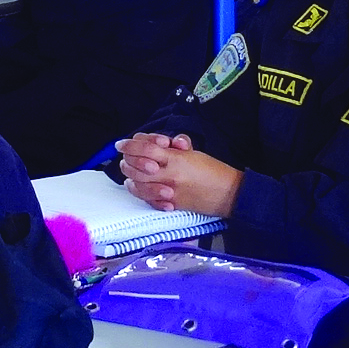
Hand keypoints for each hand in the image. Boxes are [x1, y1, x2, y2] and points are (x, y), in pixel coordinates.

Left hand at [118, 135, 238, 217]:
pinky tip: (135, 185)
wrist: (227, 193)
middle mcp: (169, 175)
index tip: (121, 143)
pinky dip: (138, 191)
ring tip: (128, 168)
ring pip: (137, 183)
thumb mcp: (194, 152)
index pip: (145, 148)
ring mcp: (167, 191)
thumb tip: (157, 143)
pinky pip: (146, 199)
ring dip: (129, 175)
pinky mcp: (170, 204)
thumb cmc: (212, 170)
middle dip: (127, 159)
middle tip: (124, 154)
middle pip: (136, 166)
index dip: (130, 144)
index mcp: (175, 159)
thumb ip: (174, 147)